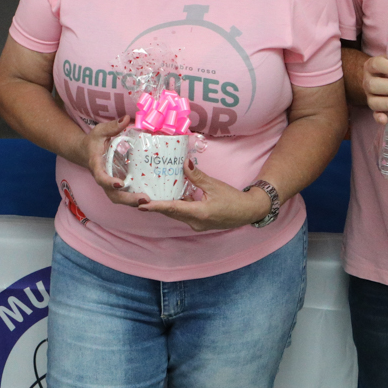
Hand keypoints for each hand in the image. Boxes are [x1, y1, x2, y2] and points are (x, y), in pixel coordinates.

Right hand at [80, 118, 150, 206]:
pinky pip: (125, 195)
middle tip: (144, 200)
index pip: (101, 177)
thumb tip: (126, 118)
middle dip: (127, 199)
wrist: (85, 152)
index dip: (109, 182)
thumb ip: (112, 127)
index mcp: (96, 166)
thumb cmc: (93, 141)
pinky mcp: (117, 185)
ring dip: (132, 202)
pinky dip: (134, 199)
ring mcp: (109, 185)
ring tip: (149, 201)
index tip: (120, 184)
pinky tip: (149, 198)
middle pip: (113, 195)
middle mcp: (103, 178)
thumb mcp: (100, 131)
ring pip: (119, 198)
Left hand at [137, 162, 272, 231]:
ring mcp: (197, 225)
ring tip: (150, 197)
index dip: (156, 206)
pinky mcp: (200, 223)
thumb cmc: (233, 198)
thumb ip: (197, 176)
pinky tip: (170, 197)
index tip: (142, 205)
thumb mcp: (214, 185)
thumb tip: (184, 163)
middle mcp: (195, 222)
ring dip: (165, 206)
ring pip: (177, 214)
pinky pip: (183, 215)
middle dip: (156, 206)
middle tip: (140, 198)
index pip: (173, 209)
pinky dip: (176, 207)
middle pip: (171, 213)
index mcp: (200, 213)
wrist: (248, 212)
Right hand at [361, 56, 387, 125]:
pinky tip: (385, 120)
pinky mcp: (375, 108)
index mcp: (372, 67)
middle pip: (373, 85)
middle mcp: (368, 81)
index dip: (387, 67)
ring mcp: (370, 96)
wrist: (380, 77)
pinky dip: (379, 117)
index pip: (376, 64)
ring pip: (373, 101)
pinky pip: (374, 114)